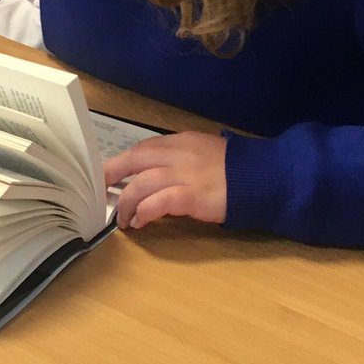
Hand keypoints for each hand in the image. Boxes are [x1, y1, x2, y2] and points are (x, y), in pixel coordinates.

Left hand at [103, 131, 227, 229]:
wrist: (264, 178)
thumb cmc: (237, 169)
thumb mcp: (205, 152)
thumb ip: (181, 158)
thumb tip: (155, 174)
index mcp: (181, 141)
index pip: (142, 148)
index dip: (122, 162)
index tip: (109, 176)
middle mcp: (178, 154)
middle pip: (133, 160)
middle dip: (111, 175)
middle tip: (99, 193)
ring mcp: (185, 175)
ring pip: (140, 185)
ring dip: (126, 203)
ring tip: (123, 220)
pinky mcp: (192, 197)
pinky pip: (158, 203)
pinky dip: (144, 212)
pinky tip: (140, 223)